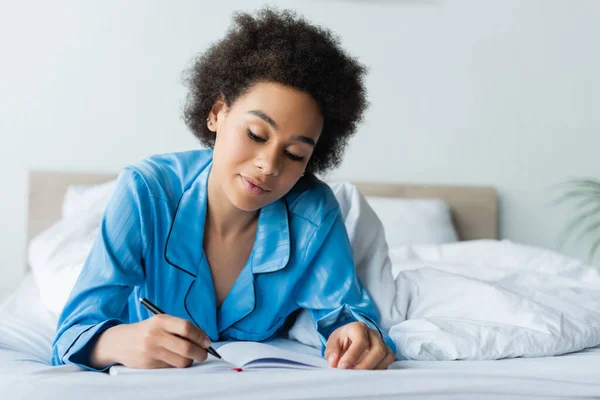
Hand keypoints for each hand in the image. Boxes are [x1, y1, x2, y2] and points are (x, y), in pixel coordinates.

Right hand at [90, 314, 210, 368]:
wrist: (120, 341)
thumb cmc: (147, 331)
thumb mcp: (161, 323)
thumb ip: (180, 328)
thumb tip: (203, 341)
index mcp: (161, 321)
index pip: (186, 328)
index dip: (200, 336)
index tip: (207, 342)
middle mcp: (155, 335)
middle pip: (186, 347)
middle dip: (200, 353)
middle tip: (204, 354)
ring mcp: (151, 351)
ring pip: (181, 361)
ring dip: (190, 361)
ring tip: (189, 357)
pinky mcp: (148, 364)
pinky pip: (171, 367)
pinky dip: (176, 364)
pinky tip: (172, 359)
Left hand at [324, 321, 394, 369]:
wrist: (350, 339)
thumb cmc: (342, 340)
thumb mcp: (332, 342)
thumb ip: (332, 351)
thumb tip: (334, 362)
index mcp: (358, 328)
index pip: (361, 341)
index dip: (352, 356)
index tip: (342, 367)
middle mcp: (373, 334)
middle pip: (378, 350)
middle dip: (365, 365)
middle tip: (352, 374)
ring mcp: (382, 342)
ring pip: (386, 356)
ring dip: (373, 369)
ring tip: (358, 376)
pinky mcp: (386, 352)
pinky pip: (388, 362)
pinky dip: (379, 370)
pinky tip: (367, 375)